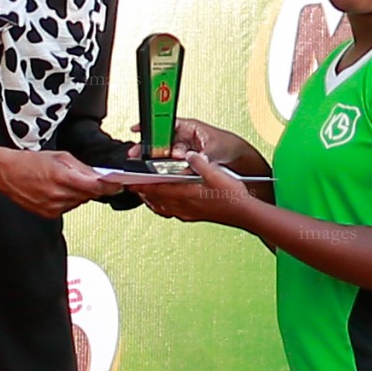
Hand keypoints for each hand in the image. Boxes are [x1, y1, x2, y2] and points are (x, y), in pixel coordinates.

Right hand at [0, 143, 107, 218]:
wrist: (6, 173)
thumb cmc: (30, 162)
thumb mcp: (60, 156)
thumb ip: (82, 167)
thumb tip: (99, 175)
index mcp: (62, 177)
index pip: (95, 187)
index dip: (109, 187)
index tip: (118, 185)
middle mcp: (58, 195)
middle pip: (88, 195)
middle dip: (92, 187)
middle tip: (86, 177)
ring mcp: (53, 207)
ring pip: (79, 202)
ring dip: (79, 193)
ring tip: (65, 181)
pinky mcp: (48, 214)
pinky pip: (68, 207)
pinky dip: (69, 199)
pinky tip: (58, 190)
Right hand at [130, 118, 256, 165]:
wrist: (239, 159)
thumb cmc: (230, 146)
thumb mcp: (214, 150)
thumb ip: (201, 157)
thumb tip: (190, 161)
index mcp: (188, 127)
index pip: (164, 122)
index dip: (149, 126)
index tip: (136, 130)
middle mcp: (183, 137)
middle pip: (160, 140)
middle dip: (149, 148)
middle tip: (138, 155)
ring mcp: (183, 149)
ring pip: (164, 154)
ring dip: (158, 161)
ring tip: (153, 166)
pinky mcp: (184, 161)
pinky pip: (171, 164)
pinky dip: (166, 169)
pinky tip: (164, 173)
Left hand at [137, 152, 253, 223]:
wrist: (243, 212)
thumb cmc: (231, 196)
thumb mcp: (216, 172)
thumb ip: (199, 162)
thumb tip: (188, 154)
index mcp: (185, 194)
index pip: (155, 190)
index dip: (139, 185)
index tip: (128, 181)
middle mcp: (183, 206)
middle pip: (154, 200)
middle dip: (142, 192)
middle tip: (133, 185)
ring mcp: (187, 213)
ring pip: (161, 207)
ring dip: (151, 200)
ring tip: (145, 192)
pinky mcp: (193, 216)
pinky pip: (170, 212)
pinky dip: (162, 206)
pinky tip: (165, 203)